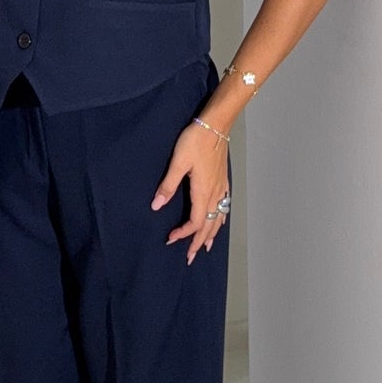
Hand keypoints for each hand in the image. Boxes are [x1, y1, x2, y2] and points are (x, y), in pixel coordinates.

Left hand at [153, 116, 230, 264]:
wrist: (215, 125)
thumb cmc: (195, 141)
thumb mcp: (178, 162)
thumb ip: (168, 185)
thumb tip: (157, 205)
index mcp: (203, 191)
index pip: (196, 222)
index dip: (184, 233)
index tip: (171, 239)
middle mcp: (215, 193)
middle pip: (209, 225)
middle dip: (199, 242)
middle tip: (190, 257)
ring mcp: (221, 187)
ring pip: (219, 218)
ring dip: (212, 234)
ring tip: (206, 246)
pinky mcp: (223, 181)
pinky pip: (225, 207)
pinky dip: (221, 220)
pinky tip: (219, 221)